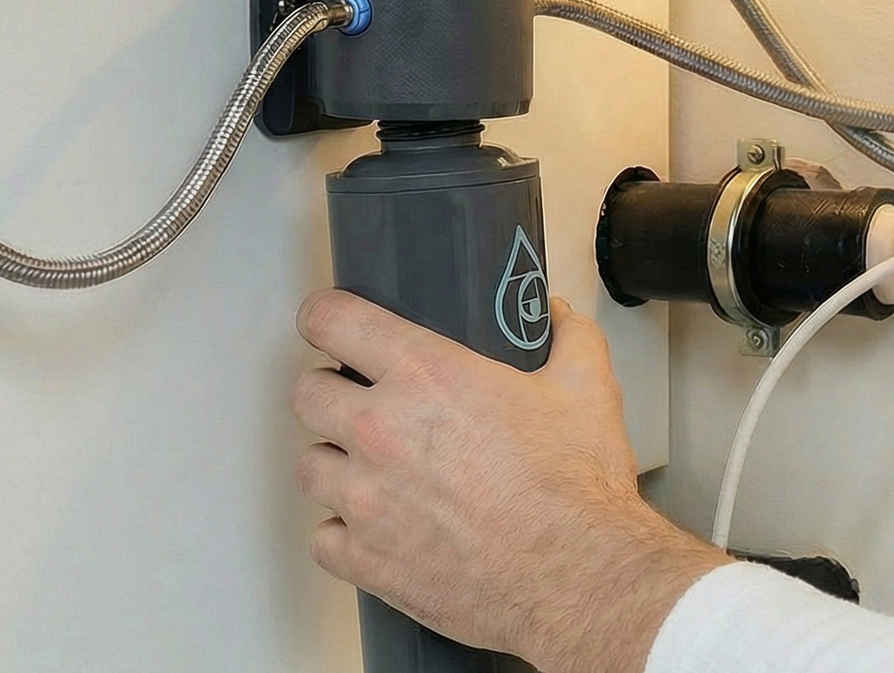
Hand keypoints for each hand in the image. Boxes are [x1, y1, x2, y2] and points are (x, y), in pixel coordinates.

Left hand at [290, 289, 727, 672]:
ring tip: (373, 470)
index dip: (324, 316)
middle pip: (306, 393)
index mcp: (424, 375)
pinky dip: (344, 533)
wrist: (578, 577)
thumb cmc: (575, 488)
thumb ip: (570, 338)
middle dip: (330, 393)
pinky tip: (378, 526)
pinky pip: (322, 537)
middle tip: (362, 403)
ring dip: (336, 463)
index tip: (328, 325)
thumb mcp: (586, 389)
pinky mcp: (366, 559)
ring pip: (309, 465)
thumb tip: (558, 316)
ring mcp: (366, 499)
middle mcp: (381, 430)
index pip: (332, 320)